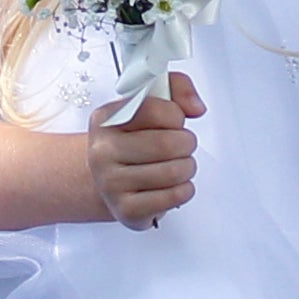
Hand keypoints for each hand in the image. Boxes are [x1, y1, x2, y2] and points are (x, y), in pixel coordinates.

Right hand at [84, 75, 202, 229]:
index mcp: (105, 120)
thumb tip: (196, 106)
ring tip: (178, 165)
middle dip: (186, 144)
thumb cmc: (132, 143)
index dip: (176, 115)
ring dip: (188, 167)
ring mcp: (111, 183)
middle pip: (168, 144)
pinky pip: (174, 196)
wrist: (105, 182)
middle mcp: (103, 152)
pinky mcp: (127, 210)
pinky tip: (173, 185)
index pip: (156, 109)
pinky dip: (184, 189)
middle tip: (181, 146)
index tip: (174, 121)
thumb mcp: (147, 107)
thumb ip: (175, 88)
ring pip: (174, 172)